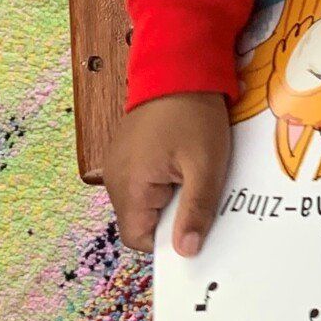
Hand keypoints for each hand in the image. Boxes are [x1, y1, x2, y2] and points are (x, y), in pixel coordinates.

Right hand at [104, 91, 232, 255]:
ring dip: (168, 198)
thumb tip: (186, 252)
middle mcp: (114, 180)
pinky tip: (182, 166)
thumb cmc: (193, 115)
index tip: (195, 230)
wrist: (178, 68)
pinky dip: (162, 182)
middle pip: (141, 222)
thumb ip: (195, 211)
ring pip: (143, 202)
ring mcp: (117, 165)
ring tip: (191, 178)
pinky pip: (142, 182)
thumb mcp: (205, 166)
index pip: (139, 240)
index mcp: (129, 187)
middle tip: (200, 200)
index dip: (168, 242)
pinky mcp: (125, 153)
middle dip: (171, 218)